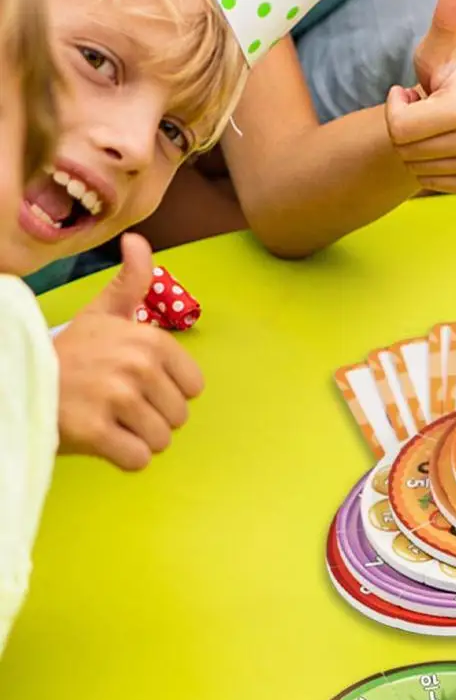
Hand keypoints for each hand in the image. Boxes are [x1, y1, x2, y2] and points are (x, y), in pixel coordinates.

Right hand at [54, 235, 203, 470]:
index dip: (167, 391)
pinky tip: (102, 440)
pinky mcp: (95, 432)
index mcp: (149, 340)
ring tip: (108, 420)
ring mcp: (116, 399)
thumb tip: (138, 240)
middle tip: (116, 405)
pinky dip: (123, 457)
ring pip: (161, 440)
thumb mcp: (102, 313)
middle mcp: (137, 366)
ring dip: (137, 438)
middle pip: (178, 416)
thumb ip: (131, 281)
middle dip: (151, 417)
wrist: (18, 380)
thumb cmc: (69, 352)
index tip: (136, 384)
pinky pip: (138, 459)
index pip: (193, 387)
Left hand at [385, 0, 455, 193]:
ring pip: (419, 170)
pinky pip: (437, 184)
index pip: (400, 128)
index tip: (412, 93)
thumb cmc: (445, 73)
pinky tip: (443, 147)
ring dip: (416, 149)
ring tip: (433, 127)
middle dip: (404, 130)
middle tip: (423, 112)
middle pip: (408, 150)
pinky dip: (431, 168)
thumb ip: (444, 22)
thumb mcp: (436, 49)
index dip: (396, 109)